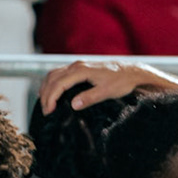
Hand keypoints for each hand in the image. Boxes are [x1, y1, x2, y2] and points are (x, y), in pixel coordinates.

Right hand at [38, 60, 176, 114]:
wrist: (131, 72)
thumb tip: (74, 105)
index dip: (51, 98)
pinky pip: (60, 73)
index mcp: (82, 70)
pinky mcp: (80, 68)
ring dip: (46, 88)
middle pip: (53, 78)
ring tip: (45, 103)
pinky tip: (52, 92)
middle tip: (45, 112)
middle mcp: (77, 65)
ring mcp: (78, 65)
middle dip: (46, 95)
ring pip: (54, 74)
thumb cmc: (121, 82)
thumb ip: (90, 98)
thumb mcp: (107, 92)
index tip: (49, 111)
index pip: (59, 83)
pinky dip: (52, 83)